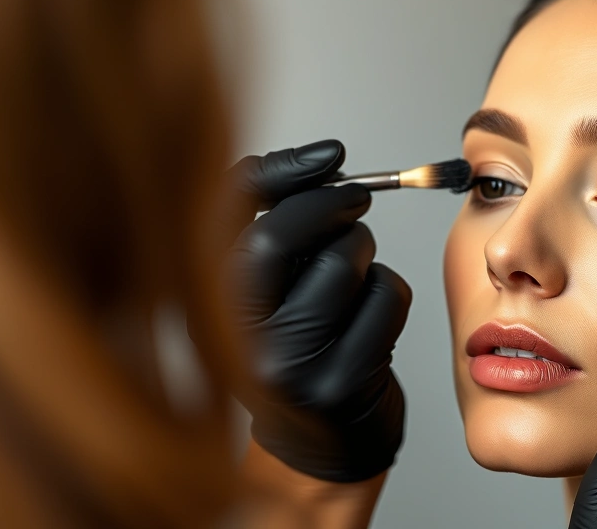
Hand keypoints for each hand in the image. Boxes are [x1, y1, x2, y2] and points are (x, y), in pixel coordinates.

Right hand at [212, 140, 411, 482]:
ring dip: (365, 253)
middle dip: (333, 205)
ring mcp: (286, 365)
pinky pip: (383, 300)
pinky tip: (372, 318)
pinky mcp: (338, 384)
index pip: (227, 215)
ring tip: (356, 275)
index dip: (280, 171)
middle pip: (281, 238)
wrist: (318, 443)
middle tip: (358, 197)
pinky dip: (389, 292)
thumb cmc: (297, 346)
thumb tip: (325, 160)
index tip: (331, 155)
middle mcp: (234, 335)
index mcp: (207, 300)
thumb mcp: (269, 287)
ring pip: (343, 265)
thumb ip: (280, 222)